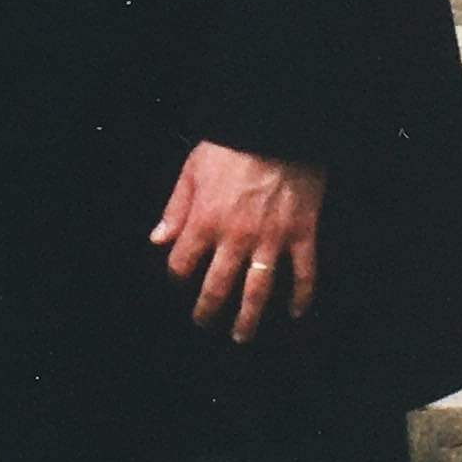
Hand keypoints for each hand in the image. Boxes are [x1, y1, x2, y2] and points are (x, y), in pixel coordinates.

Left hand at [151, 143, 326, 346]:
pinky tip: (296, 312)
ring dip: (249, 317)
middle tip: (205, 323)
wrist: (279, 126)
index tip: (179, 281)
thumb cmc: (232, 144)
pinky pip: (303, 273)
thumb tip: (158, 240)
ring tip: (242, 336)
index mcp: (205, 221)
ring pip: (258, 290)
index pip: (182, 264)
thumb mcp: (192, 169)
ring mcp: (271, 239)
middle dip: (208, 310)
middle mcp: (235, 238)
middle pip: (217, 287)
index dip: (177, 276)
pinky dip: (302, 295)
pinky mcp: (302, 233)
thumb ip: (175, 208)